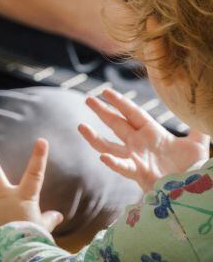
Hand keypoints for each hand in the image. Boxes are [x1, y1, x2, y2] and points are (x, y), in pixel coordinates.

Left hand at [0, 133, 64, 247]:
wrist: (12, 256)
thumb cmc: (31, 242)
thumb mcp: (42, 231)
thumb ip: (47, 220)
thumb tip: (57, 215)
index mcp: (23, 199)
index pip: (34, 175)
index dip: (39, 157)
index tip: (41, 140)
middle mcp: (3, 199)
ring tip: (5, 232)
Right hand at [79, 88, 210, 192]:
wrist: (193, 190)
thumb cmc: (193, 168)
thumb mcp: (197, 146)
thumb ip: (197, 129)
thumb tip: (201, 112)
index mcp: (152, 133)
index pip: (133, 113)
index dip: (120, 102)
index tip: (105, 91)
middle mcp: (139, 144)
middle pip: (117, 124)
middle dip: (102, 111)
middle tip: (88, 99)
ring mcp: (136, 158)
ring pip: (110, 146)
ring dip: (95, 137)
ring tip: (81, 127)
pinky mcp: (138, 173)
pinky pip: (123, 167)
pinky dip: (113, 162)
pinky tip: (103, 157)